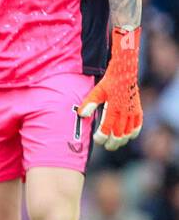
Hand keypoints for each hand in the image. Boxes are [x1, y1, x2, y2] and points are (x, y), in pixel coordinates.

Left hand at [78, 27, 142, 150]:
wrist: (124, 72)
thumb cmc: (108, 83)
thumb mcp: (96, 92)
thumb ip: (89, 104)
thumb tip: (81, 115)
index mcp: (114, 108)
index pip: (107, 129)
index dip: (102, 137)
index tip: (97, 140)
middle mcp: (125, 111)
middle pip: (119, 134)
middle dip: (113, 142)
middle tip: (106, 146)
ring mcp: (133, 111)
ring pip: (129, 132)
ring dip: (122, 139)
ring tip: (115, 143)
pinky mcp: (138, 110)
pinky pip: (138, 125)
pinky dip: (133, 132)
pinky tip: (128, 136)